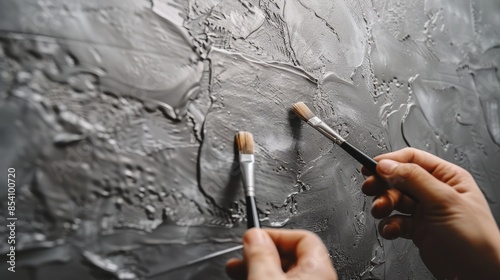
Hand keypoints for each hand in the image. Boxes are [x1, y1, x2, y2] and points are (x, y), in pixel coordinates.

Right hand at [226, 228, 336, 279]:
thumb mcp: (264, 278)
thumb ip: (259, 254)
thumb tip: (254, 235)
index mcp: (320, 269)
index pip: (302, 237)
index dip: (276, 234)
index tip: (254, 238)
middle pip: (292, 255)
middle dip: (263, 253)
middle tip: (243, 256)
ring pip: (286, 273)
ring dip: (260, 267)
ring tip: (238, 271)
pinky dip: (266, 279)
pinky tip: (249, 279)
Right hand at [362, 147, 499, 278]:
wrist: (476, 276)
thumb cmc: (476, 239)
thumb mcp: (444, 200)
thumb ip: (413, 179)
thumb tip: (387, 165)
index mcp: (447, 177)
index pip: (413, 159)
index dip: (391, 161)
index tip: (372, 168)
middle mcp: (435, 192)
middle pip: (399, 179)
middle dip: (383, 185)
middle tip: (370, 189)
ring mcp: (425, 211)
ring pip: (394, 200)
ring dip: (384, 205)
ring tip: (381, 212)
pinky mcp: (417, 230)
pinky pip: (395, 221)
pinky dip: (389, 225)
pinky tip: (392, 230)